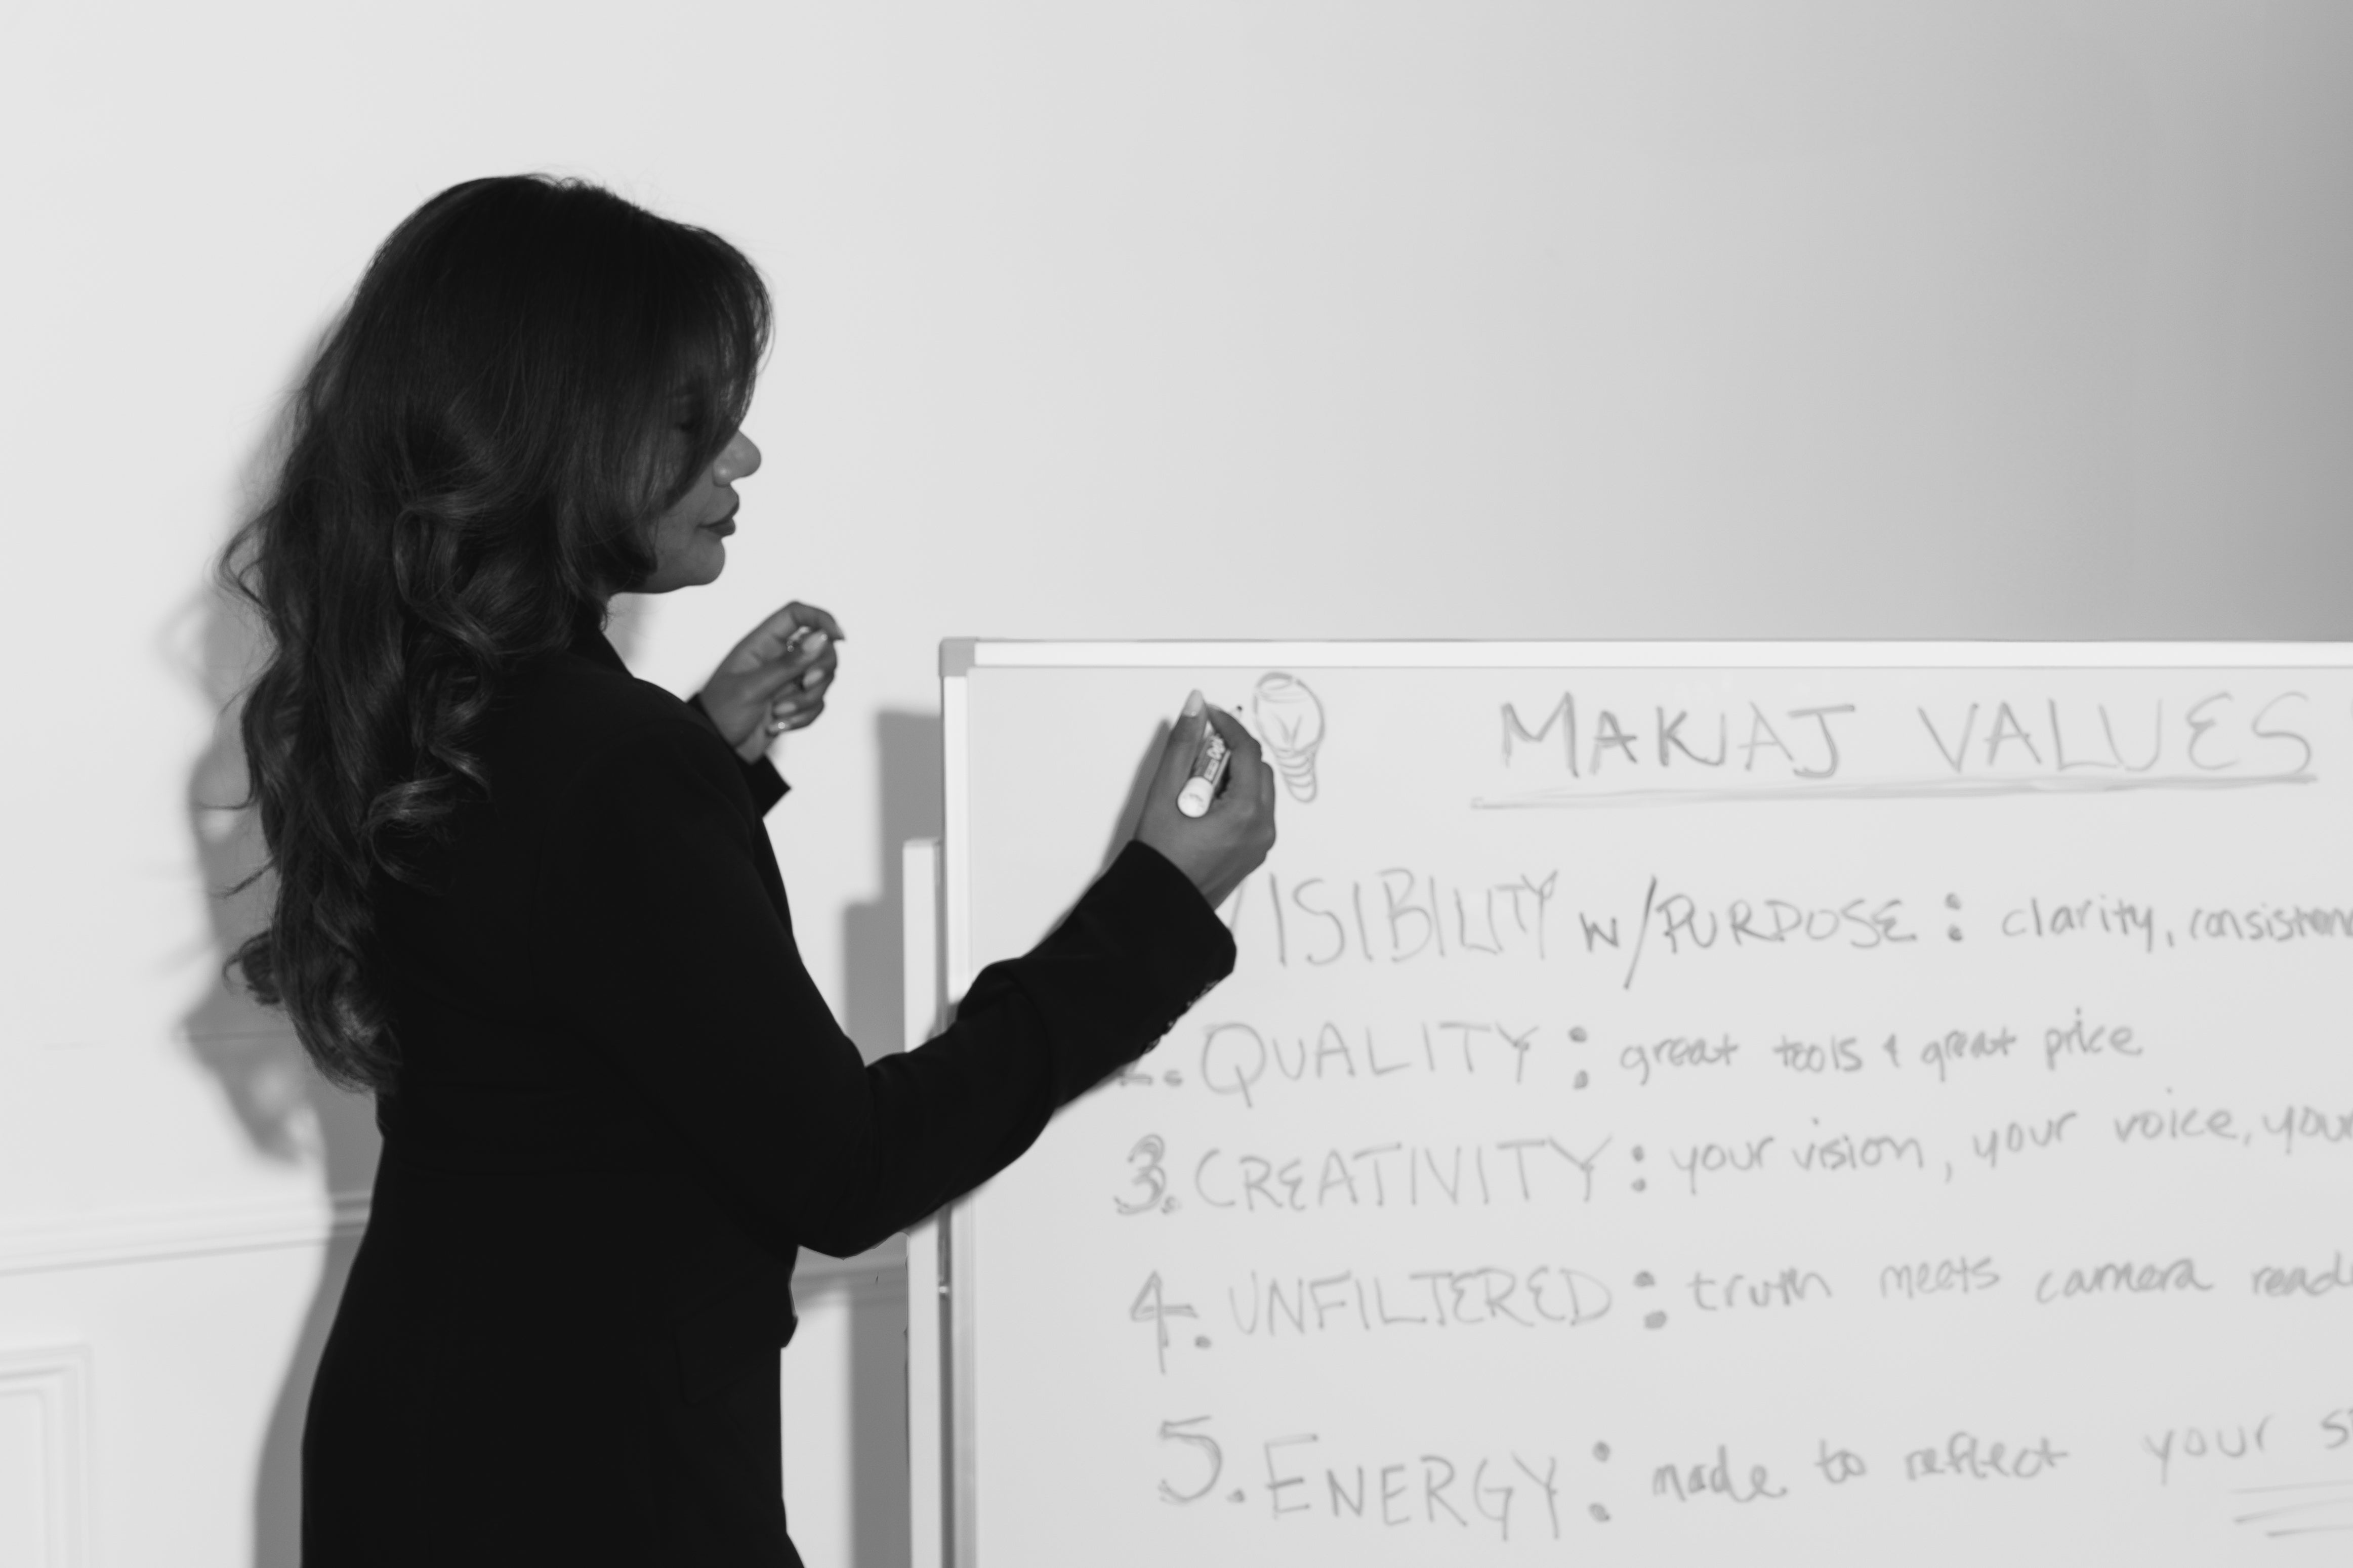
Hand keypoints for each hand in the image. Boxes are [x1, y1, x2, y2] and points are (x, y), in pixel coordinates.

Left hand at [695, 601, 845, 762]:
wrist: (716, 748)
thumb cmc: (721, 712)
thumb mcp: (752, 687)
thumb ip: (788, 664)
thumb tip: (820, 638)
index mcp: (762, 643)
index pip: (797, 615)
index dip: (821, 618)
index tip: (838, 636)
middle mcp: (778, 658)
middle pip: (820, 648)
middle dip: (819, 670)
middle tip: (804, 684)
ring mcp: (788, 681)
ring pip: (823, 680)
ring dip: (805, 700)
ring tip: (778, 713)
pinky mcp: (794, 703)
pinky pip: (817, 704)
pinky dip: (803, 717)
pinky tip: (777, 725)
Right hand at [1132, 694, 1276, 911]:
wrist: (1159, 907)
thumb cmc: (1160, 858)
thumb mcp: (1164, 793)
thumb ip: (1183, 745)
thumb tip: (1196, 707)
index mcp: (1246, 813)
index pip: (1248, 751)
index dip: (1228, 726)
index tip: (1210, 715)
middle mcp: (1262, 829)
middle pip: (1258, 770)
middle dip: (1230, 755)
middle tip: (1196, 758)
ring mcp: (1260, 844)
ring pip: (1257, 791)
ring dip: (1232, 778)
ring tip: (1195, 788)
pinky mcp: (1252, 854)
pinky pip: (1252, 814)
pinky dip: (1233, 800)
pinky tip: (1202, 808)